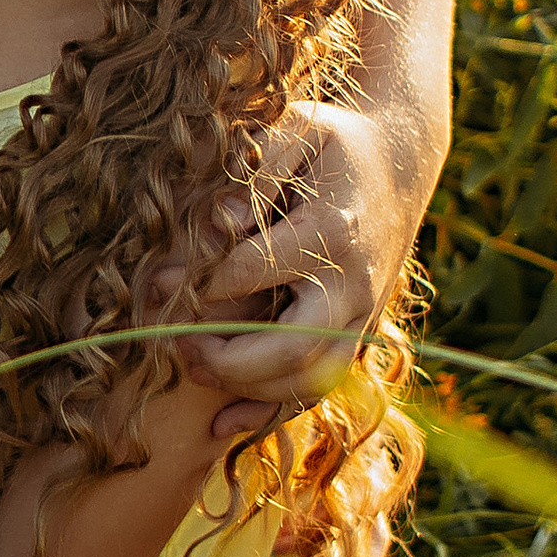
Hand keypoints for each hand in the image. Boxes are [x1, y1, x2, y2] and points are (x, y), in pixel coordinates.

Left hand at [190, 97, 424, 428]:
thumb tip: (220, 224)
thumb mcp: (297, 131)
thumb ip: (257, 173)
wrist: (398, 162)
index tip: (158, 283)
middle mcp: (353, 284)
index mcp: (333, 231)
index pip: (256, 269)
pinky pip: (317, 391)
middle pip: (293, 346)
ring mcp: (360, 316)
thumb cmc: (332, 143)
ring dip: (244, 387)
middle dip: (227, 357)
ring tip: (190, 364)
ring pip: (308, 381)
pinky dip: (269, 413)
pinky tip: (221, 425)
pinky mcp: (356, 335)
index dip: (201, 282)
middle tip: (176, 344)